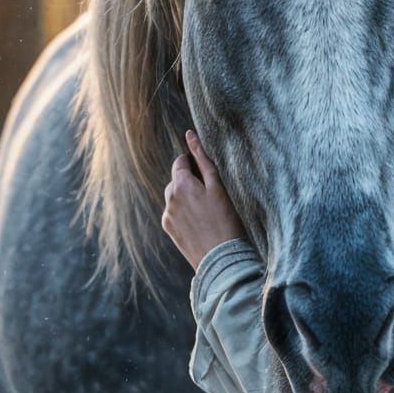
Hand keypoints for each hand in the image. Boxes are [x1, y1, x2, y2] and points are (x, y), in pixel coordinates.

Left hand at [162, 129, 248, 270]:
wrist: (222, 258)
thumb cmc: (226, 220)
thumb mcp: (218, 187)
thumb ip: (202, 159)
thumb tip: (189, 134)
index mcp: (181, 185)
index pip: (179, 163)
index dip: (193, 165)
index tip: (206, 175)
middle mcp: (169, 199)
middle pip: (176, 181)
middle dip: (189, 183)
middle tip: (211, 197)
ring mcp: (167, 216)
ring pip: (174, 198)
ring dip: (186, 199)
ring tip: (206, 213)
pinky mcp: (169, 229)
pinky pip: (173, 213)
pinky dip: (184, 214)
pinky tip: (200, 224)